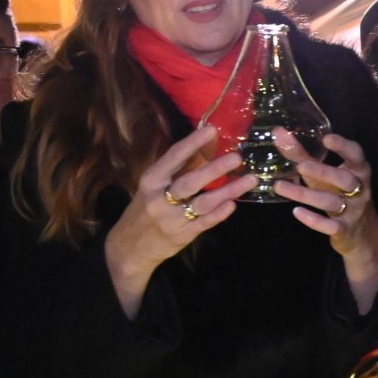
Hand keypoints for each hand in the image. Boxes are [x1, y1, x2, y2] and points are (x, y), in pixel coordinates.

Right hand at [105, 124, 256, 318]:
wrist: (128, 248)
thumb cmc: (146, 208)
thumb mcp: (154, 186)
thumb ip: (180, 168)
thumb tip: (210, 143)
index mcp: (151, 180)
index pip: (173, 158)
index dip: (192, 143)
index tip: (212, 130)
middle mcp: (159, 199)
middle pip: (189, 182)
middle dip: (214, 169)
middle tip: (237, 157)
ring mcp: (171, 219)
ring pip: (202, 203)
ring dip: (228, 191)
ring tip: (249, 180)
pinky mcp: (182, 235)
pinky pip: (204, 223)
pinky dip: (220, 213)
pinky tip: (234, 204)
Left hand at [274, 130, 377, 311]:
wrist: (360, 231)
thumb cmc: (338, 193)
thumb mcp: (323, 174)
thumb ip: (303, 154)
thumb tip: (278, 133)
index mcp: (358, 170)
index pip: (355, 155)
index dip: (343, 146)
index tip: (326, 138)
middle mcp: (359, 189)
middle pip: (344, 179)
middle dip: (323, 172)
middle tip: (301, 166)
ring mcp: (353, 210)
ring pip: (331, 201)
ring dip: (306, 195)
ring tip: (280, 187)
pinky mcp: (344, 228)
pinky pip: (330, 225)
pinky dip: (313, 220)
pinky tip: (296, 212)